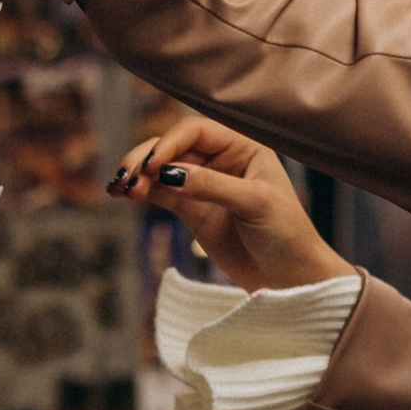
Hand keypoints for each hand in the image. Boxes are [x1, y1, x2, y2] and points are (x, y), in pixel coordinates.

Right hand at [108, 113, 354, 295]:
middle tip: (126, 176)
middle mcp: (221, 160)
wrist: (291, 278)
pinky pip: (160, 193)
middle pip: (172, 147)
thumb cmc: (287, 234)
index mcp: (243, 146)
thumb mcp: (255, 204)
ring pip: (161, 170)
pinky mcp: (192, 210)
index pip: (196, 131)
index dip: (170, 142)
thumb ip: (213, 186)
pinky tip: (123, 194)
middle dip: (146, 158)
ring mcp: (204, 185)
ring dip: (138, 175)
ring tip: (119, 189)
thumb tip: (169, 173)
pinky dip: (140, 192)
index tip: (153, 164)